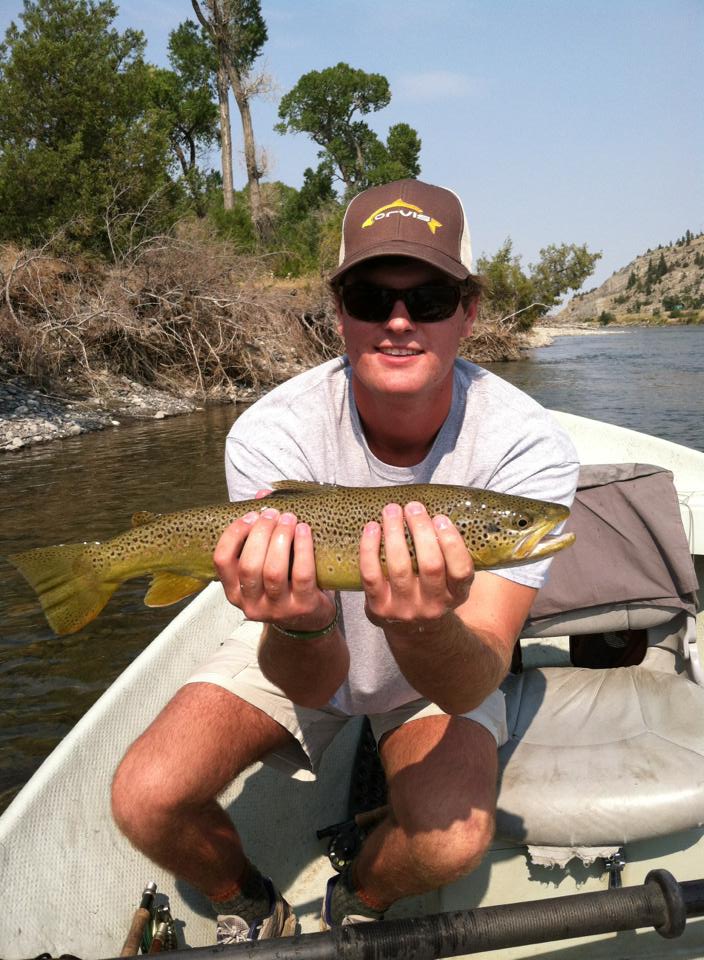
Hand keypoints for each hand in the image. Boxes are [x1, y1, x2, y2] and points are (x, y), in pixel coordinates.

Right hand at [213, 491, 335, 631]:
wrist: (310, 619)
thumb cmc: (284, 582)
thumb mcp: (265, 561)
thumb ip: (259, 529)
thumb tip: (262, 493)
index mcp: (234, 591)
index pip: (221, 561)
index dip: (233, 534)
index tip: (250, 515)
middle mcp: (251, 604)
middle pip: (249, 565)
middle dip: (261, 533)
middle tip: (273, 513)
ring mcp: (277, 609)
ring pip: (273, 571)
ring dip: (281, 538)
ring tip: (289, 518)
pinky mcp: (303, 607)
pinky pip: (302, 575)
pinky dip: (302, 548)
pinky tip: (304, 530)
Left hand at [359, 501, 473, 628]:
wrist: (411, 631)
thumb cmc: (431, 591)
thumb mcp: (450, 581)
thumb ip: (448, 554)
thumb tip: (431, 511)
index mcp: (456, 595)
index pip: (461, 571)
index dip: (452, 543)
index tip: (440, 518)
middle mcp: (433, 605)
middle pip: (430, 565)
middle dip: (421, 530)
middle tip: (414, 508)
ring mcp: (405, 609)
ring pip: (400, 567)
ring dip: (395, 533)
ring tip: (392, 510)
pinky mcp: (379, 608)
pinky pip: (372, 575)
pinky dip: (369, 548)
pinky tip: (372, 527)